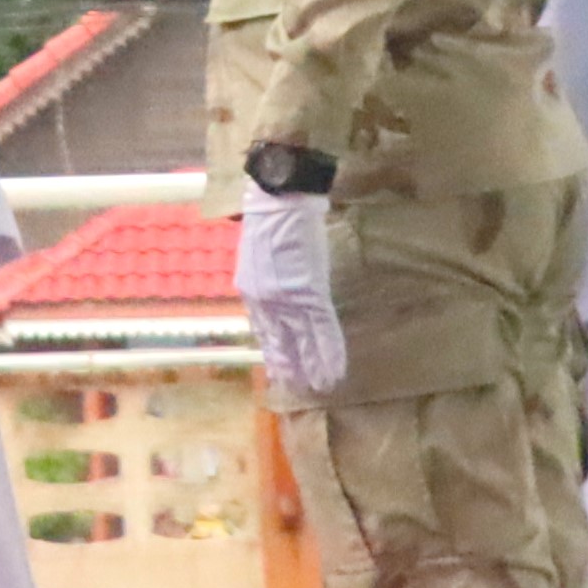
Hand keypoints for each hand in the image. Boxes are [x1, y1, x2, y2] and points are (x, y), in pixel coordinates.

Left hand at [234, 180, 346, 399]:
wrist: (280, 200)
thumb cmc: (272, 217)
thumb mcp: (261, 253)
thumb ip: (268, 275)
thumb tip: (280, 285)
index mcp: (252, 291)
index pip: (265, 329)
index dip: (275, 350)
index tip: (279, 368)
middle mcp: (265, 302)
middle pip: (281, 341)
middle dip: (291, 366)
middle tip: (299, 387)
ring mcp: (287, 300)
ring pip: (303, 342)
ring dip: (315, 366)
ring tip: (323, 387)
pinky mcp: (310, 294)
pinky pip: (321, 330)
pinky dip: (329, 352)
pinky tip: (336, 369)